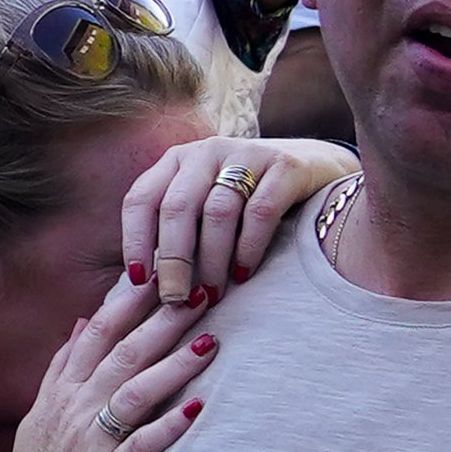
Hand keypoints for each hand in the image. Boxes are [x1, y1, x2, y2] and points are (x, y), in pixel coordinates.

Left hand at [117, 136, 346, 313]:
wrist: (316, 165)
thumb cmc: (247, 197)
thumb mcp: (206, 202)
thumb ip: (180, 230)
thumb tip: (148, 284)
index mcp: (177, 161)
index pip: (141, 198)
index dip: (135, 240)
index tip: (138, 280)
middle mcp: (206, 152)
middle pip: (177, 207)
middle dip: (173, 259)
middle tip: (175, 299)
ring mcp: (246, 154)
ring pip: (217, 211)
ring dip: (212, 259)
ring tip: (212, 293)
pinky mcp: (284, 166)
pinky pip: (260, 211)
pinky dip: (248, 247)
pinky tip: (244, 273)